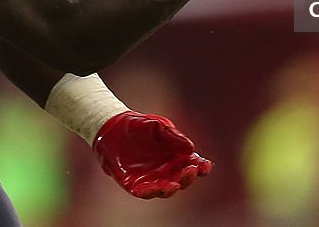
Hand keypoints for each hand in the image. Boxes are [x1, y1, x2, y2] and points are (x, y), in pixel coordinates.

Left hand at [92, 111, 211, 198]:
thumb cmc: (140, 126)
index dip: (201, 167)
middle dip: (187, 178)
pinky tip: (154, 189)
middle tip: (190, 171)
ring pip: (165, 189)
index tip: (204, 166)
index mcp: (177, 156)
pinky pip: (144, 192)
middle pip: (182, 179)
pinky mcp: (134, 184)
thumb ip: (173, 137)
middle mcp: (167, 170)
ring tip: (174, 185)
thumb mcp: (159, 126)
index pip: (193, 164)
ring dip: (170, 189)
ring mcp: (151, 178)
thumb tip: (190, 148)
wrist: (114, 129)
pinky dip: (150, 192)